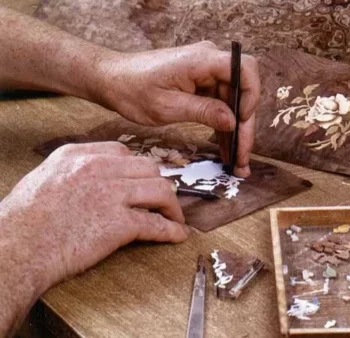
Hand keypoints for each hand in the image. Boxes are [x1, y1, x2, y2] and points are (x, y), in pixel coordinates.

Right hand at [0, 142, 188, 288]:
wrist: (16, 248)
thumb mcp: (44, 179)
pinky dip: (171, 230)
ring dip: (172, 206)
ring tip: (174, 218)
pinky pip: (156, 224)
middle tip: (164, 200)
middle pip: (148, 168)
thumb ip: (72, 172)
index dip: (139, 169)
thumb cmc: (23, 220)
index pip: (124, 153)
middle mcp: (97, 169)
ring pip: (160, 190)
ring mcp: (111, 194)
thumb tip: (92, 179)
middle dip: (160, 184)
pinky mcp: (119, 223)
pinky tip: (177, 235)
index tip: (145, 180)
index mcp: (77, 155)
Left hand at [95, 41, 259, 176]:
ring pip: (232, 103)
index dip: (251, 97)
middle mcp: (209, 62)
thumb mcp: (168, 106)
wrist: (113, 81)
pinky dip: (222, 127)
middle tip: (243, 157)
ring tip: (236, 162)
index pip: (245, 70)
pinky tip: (225, 149)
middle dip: (244, 127)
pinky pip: (220, 105)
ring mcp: (206, 73)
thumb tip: (233, 121)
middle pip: (241, 92)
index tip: (241, 123)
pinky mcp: (201, 84)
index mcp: (202, 60)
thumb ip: (204, 111)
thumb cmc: (134, 90)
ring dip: (235, 132)